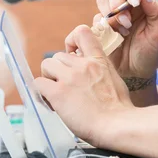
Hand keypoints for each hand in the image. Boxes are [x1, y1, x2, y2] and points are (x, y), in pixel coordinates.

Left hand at [35, 26, 133, 144]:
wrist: (116, 124)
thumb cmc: (118, 108)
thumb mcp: (114, 78)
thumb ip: (100, 70)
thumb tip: (91, 73)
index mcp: (98, 60)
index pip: (82, 33)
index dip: (71, 41)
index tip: (71, 54)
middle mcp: (82, 65)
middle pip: (58, 56)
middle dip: (59, 70)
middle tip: (64, 85)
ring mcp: (69, 77)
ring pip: (46, 65)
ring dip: (49, 78)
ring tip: (57, 92)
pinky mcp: (57, 93)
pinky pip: (38, 83)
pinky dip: (42, 92)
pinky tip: (52, 102)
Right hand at [87, 0, 157, 84]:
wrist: (135, 75)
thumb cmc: (150, 53)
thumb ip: (156, 11)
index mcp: (142, 2)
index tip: (135, 2)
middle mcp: (125, 4)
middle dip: (118, 1)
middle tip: (126, 21)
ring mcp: (111, 15)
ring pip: (102, 0)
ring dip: (111, 14)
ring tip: (122, 32)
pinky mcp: (99, 28)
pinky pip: (94, 19)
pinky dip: (102, 27)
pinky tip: (113, 39)